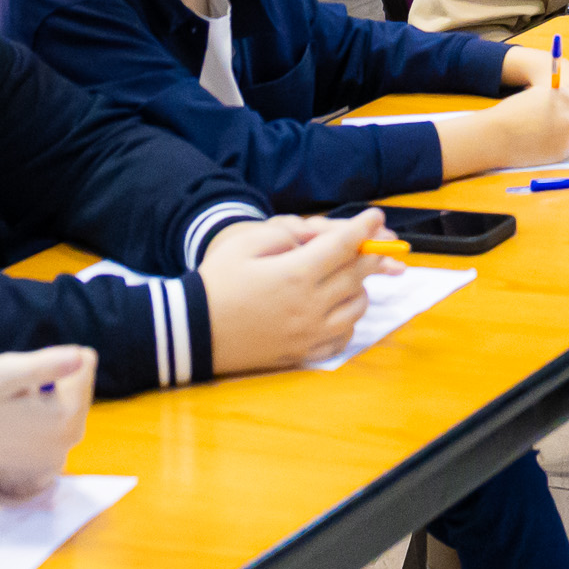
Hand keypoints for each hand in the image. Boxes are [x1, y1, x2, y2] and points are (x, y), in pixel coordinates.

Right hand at [0, 345, 92, 493]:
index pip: (84, 362)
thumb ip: (43, 364)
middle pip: (80, 383)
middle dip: (52, 378)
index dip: (51, 359)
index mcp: (66, 417)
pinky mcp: (47, 460)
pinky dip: (42, 412)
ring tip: (11, 406)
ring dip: (46, 395)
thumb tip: (82, 357)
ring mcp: (60, 454)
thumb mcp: (2, 372)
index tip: (23, 375)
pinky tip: (13, 420)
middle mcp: (70, 440)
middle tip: (14, 392)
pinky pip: (60, 419)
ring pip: (70, 399)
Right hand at [202, 212, 379, 372]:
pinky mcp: (303, 353)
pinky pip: (343, 337)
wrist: (192, 331)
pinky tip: (336, 309)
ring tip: (347, 276)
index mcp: (295, 274)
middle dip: (371, 253)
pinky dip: (348, 320)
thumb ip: (286, 236)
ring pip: (357, 307)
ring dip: (359, 287)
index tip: (375, 215)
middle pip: (357, 275)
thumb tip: (316, 241)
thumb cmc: (216, 282)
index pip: (344, 246)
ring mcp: (309, 333)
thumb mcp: (245, 244)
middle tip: (374, 241)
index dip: (364, 227)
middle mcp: (310, 306)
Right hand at [440, 84, 568, 176]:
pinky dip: (558, 146)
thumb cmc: (513, 112)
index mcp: (565, 97)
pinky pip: (567, 147)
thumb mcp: (539, 95)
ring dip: (568, 133)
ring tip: (543, 132)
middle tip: (568, 122)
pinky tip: (540, 143)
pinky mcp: (563, 152)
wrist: (497, 136)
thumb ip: (559, 97)